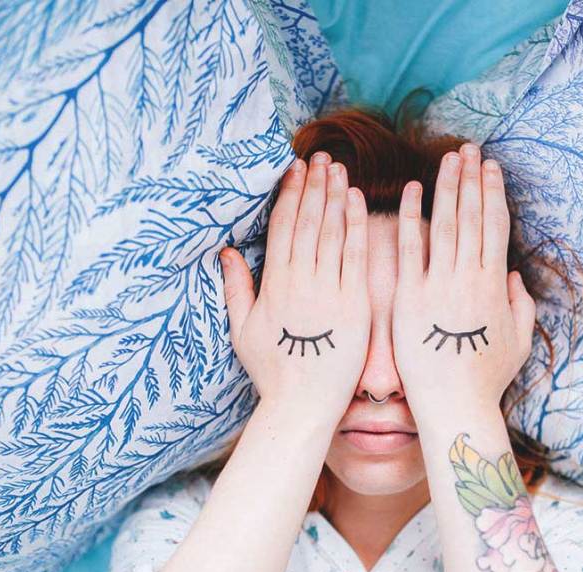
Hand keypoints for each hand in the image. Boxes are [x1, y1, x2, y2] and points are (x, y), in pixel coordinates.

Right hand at [220, 152, 370, 425]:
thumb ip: (236, 288)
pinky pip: (356, 256)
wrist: (303, 405)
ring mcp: (327, 291)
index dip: (288, 195)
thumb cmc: (273, 372)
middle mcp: (299, 282)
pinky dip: (356, 225)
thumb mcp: (243, 330)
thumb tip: (225, 252)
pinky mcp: (354, 303)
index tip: (294, 169)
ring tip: (337, 168)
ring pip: (331, 232)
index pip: (282, 228)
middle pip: (306, 222)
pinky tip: (357, 200)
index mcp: (273, 285)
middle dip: (313, 186)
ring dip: (334, 196)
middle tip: (319, 156)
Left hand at [391, 144, 535, 424]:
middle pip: (472, 216)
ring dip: (448, 187)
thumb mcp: (518, 342)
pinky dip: (410, 218)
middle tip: (469, 148)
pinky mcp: (409, 297)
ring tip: (449, 159)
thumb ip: (520, 306)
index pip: (495, 227)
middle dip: (471, 179)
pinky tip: (411, 190)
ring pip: (445, 224)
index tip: (491, 168)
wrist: (453, 405)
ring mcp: (439, 285)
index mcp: (495, 285)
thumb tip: (516, 279)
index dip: (494, 194)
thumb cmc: (485, 379)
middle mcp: (469, 278)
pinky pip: (409, 250)